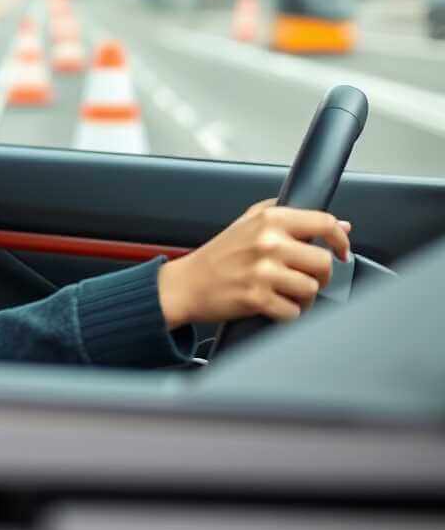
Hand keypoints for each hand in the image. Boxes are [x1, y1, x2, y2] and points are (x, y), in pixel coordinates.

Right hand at [157, 198, 351, 328]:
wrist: (187, 284)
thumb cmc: (219, 254)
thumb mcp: (248, 221)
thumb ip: (291, 216)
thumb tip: (339, 224)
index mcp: (269, 219)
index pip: (324, 223)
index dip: (340, 240)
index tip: (342, 251)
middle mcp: (268, 242)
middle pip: (324, 263)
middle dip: (318, 276)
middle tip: (302, 277)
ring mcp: (263, 271)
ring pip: (312, 289)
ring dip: (303, 297)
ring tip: (284, 292)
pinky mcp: (258, 298)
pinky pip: (295, 312)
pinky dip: (287, 313)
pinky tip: (272, 304)